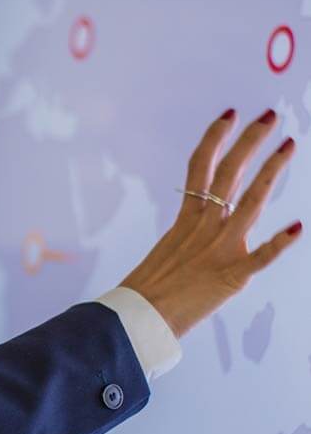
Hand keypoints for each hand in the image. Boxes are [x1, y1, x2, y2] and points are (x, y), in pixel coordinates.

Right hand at [121, 109, 300, 338]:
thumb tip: (201, 225)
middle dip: (249, 142)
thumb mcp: (168, 250)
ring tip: (288, 145)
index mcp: (186, 219)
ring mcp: (218, 250)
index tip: (230, 114)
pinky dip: (279, 243)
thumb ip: (190, 233)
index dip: (215, 138)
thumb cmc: (148, 289)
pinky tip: (298, 227)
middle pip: (227, 174)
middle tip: (269, 116)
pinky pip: (259, 257)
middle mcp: (203, 227)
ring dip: (271, 172)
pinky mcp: (230, 277)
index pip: (200, 167)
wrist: (138, 318)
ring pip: (249, 202)